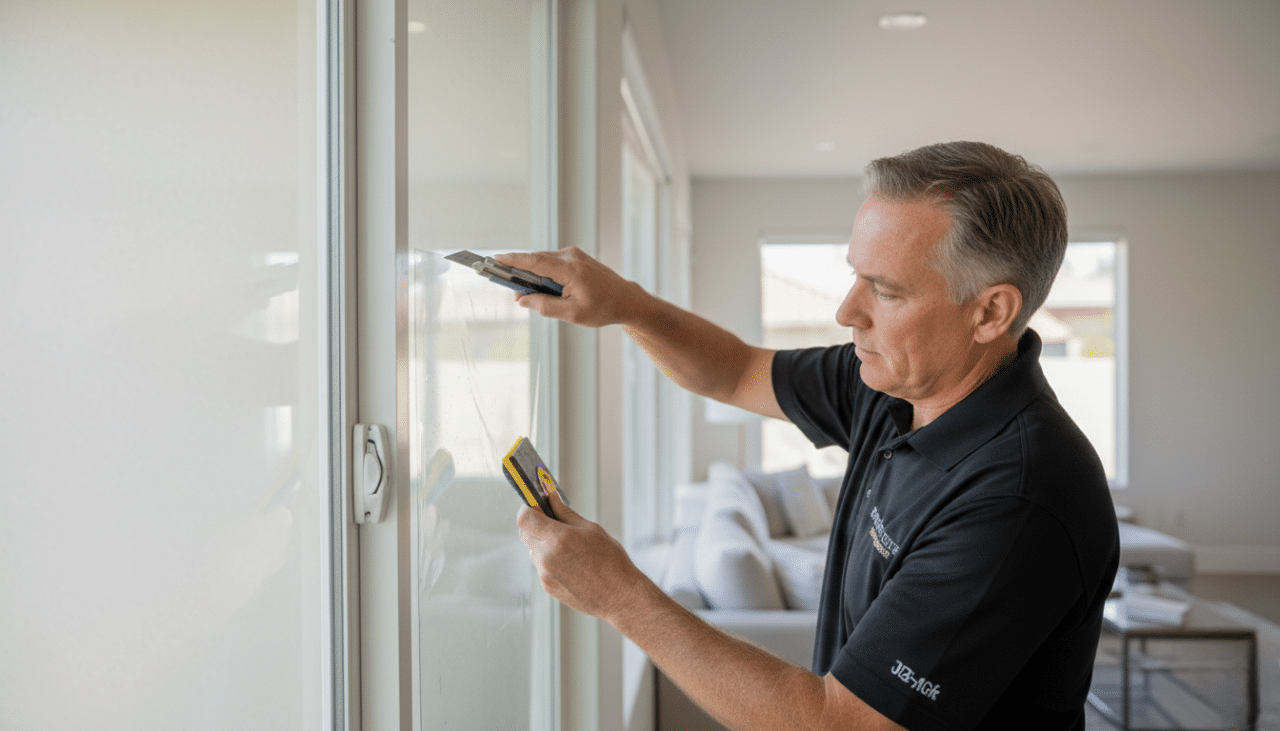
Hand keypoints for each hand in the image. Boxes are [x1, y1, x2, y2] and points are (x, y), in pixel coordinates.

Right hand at [493, 247, 644, 327]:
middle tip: (515, 294)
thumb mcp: (573, 314)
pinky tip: (548, 291)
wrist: (627, 300)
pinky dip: (545, 275)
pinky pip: (552, 263)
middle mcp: (571, 257)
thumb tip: (523, 300)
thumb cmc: (603, 308)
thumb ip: (545, 306)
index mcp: (571, 270)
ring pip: (543, 262)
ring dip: (535, 277)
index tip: (495, 259)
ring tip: (534, 297)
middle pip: (536, 261)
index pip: (535, 261)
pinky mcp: (575, 257)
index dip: (513, 260)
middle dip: (521, 275)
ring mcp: (574, 255)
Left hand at [517, 491, 644, 622]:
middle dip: (534, 525)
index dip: (527, 508)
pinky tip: (570, 563)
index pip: (525, 518)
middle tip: (552, 522)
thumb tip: (551, 499)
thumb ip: (566, 513)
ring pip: (532, 551)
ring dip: (542, 544)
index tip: (536, 506)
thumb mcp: (591, 529)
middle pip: (524, 533)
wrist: (619, 595)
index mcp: (557, 539)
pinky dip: (549, 560)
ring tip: (568, 547)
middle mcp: (546, 557)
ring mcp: (545, 575)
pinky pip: (541, 567)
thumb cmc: (611, 560)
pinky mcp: (547, 587)